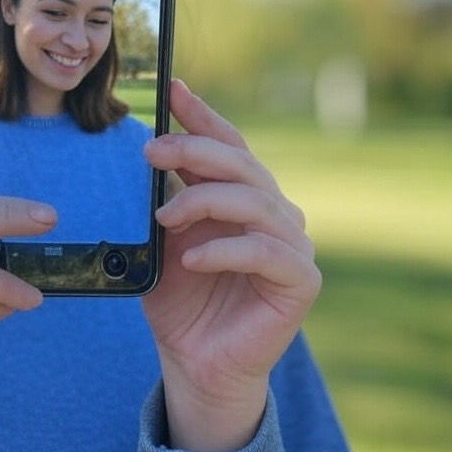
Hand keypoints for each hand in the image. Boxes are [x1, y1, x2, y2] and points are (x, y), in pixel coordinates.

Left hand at [142, 79, 320, 451]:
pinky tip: (191, 258)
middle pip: (242, 165)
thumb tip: (152, 151)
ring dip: (203, 201)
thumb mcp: (163, 242)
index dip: (203, 115)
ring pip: (255, 201)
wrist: (196, 363)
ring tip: (163, 217)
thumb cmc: (181, 301)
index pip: (229, 145)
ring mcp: (293, 245)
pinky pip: (264, 251)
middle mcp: (275, 213)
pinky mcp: (300, 281)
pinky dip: (223, 250)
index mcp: (245, 197)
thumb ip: (166, 200)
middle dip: (194, 151)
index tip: (172, 88)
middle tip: (151, 151)